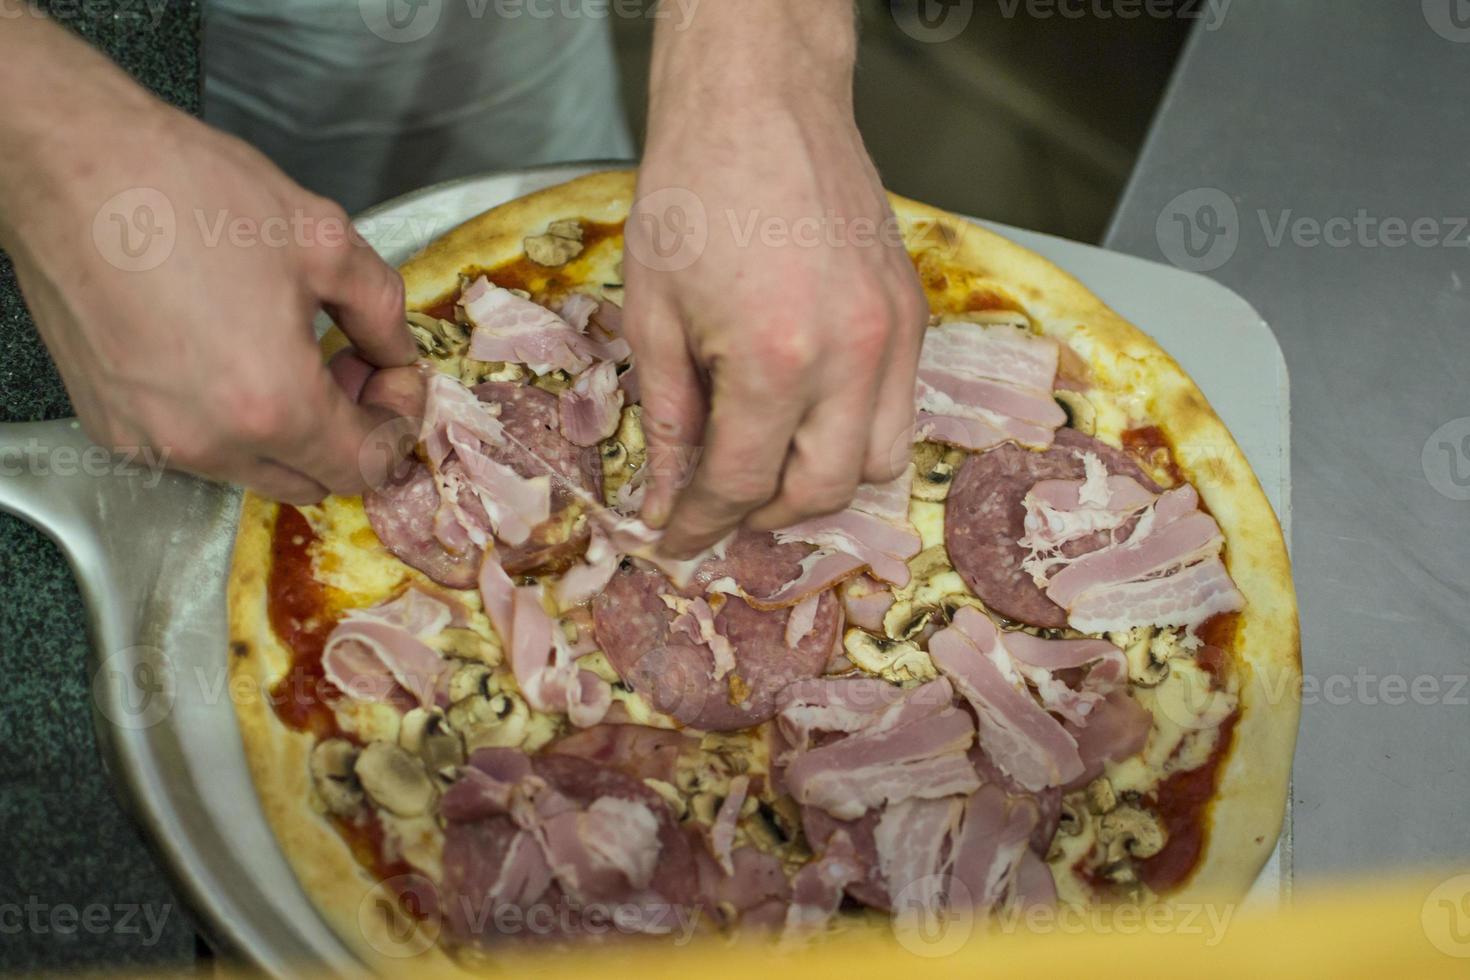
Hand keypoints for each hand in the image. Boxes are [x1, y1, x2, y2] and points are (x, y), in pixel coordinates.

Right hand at [0, 19, 420, 503]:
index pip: (365, 467)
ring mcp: (151, 442)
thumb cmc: (187, 193)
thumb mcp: (325, 240)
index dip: (396, 426)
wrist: (71, 167)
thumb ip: (382, 312)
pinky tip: (224, 354)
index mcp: (273, 406)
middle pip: (312, 482)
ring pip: (252, 471)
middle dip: (345, 432)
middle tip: (345, 364)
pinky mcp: (109, 425)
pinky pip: (192, 451)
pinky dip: (225, 424)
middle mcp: (208, 443)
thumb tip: (397, 352)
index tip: (391, 378)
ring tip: (284, 352)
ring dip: (286, 432)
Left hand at [624, 2, 927, 557]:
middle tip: (723, 509)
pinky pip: (900, 404)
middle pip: (827, 490)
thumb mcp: (653, 312)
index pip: (743, 483)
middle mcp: (852, 357)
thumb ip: (669, 417)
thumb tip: (668, 495)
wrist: (759, 99)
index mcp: (775, 360)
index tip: (676, 540)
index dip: (702, 523)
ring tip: (771, 465)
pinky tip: (808, 408)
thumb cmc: (694, 188)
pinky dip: (855, 428)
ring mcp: (893, 334)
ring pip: (883, 460)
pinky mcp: (912, 311)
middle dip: (768, 516)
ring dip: (825, 481)